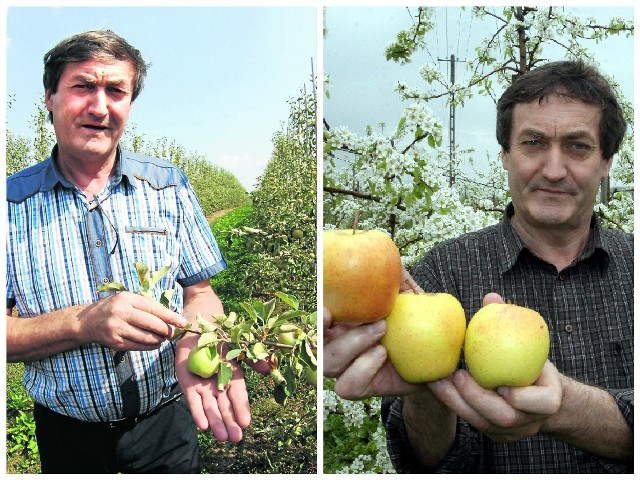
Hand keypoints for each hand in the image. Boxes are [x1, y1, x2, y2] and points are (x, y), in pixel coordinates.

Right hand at [79, 292, 186, 349]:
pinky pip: (138, 346)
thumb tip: (170, 317)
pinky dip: (150, 346)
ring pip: (147, 337)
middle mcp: (121, 313)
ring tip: (163, 338)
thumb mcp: (127, 299)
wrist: (86, 321)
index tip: (182, 322)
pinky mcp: (115, 343)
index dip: (170, 316)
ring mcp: (117, 329)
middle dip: (166, 330)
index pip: (154, 308)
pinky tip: (154, 344)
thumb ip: (146, 305)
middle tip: (172, 333)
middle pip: (152, 324)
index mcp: (127, 299)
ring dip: (159, 340)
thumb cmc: (113, 308)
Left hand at [175, 333, 250, 441]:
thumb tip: (268, 368)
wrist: (196, 333)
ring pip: (211, 409)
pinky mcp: (189, 388)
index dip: (242, 408)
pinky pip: (194, 403)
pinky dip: (198, 414)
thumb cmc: (219, 341)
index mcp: (233, 378)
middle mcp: (219, 387)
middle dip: (230, 422)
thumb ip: (251, 359)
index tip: (246, 423)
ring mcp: (204, 388)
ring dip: (216, 423)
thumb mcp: (237, 348)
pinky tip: (203, 427)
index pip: (238, 396)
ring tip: (222, 438)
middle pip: (226, 407)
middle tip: (236, 438)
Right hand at [323, 268, 425, 399]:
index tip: (327, 308)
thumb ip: (397, 280)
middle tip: (372, 320)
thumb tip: (392, 259)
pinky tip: (382, 354)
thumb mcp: (408, 298)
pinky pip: (347, 385)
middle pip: (314, 342)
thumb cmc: (414, 322)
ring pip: (328, 364)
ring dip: (353, 345)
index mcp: (339, 320)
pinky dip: (363, 368)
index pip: (315, 316)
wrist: (432, 359)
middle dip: (329, 331)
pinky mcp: (360, 386)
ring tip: (382, 331)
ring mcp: (345, 367)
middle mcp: (335, 343)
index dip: (313, 313)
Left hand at [427, 292, 562, 442]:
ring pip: (482, 424)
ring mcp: (512, 432)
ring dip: (457, 402)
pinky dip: (453, 404)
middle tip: (457, 376)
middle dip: (477, 398)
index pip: (543, 404)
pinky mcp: (493, 433)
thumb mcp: (529, 343)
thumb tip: (491, 297)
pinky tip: (437, 386)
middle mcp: (531, 420)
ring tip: (437, 381)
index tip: (503, 386)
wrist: (537, 394)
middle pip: (504, 417)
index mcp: (549, 400)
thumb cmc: (531, 361)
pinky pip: (471, 422)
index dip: (522, 397)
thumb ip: (510, 323)